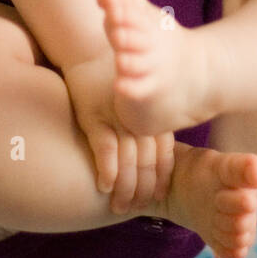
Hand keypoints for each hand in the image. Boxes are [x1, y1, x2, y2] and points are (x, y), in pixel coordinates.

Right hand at [61, 48, 174, 214]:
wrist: (92, 49)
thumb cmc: (115, 80)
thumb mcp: (138, 102)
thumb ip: (146, 125)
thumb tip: (148, 159)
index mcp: (153, 116)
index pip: (165, 156)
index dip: (161, 180)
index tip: (157, 199)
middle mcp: (139, 119)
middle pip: (147, 163)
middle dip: (143, 191)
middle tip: (135, 209)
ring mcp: (117, 118)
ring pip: (128, 161)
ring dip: (125, 188)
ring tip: (119, 207)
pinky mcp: (94, 116)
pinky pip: (105, 148)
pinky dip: (107, 170)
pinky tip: (104, 186)